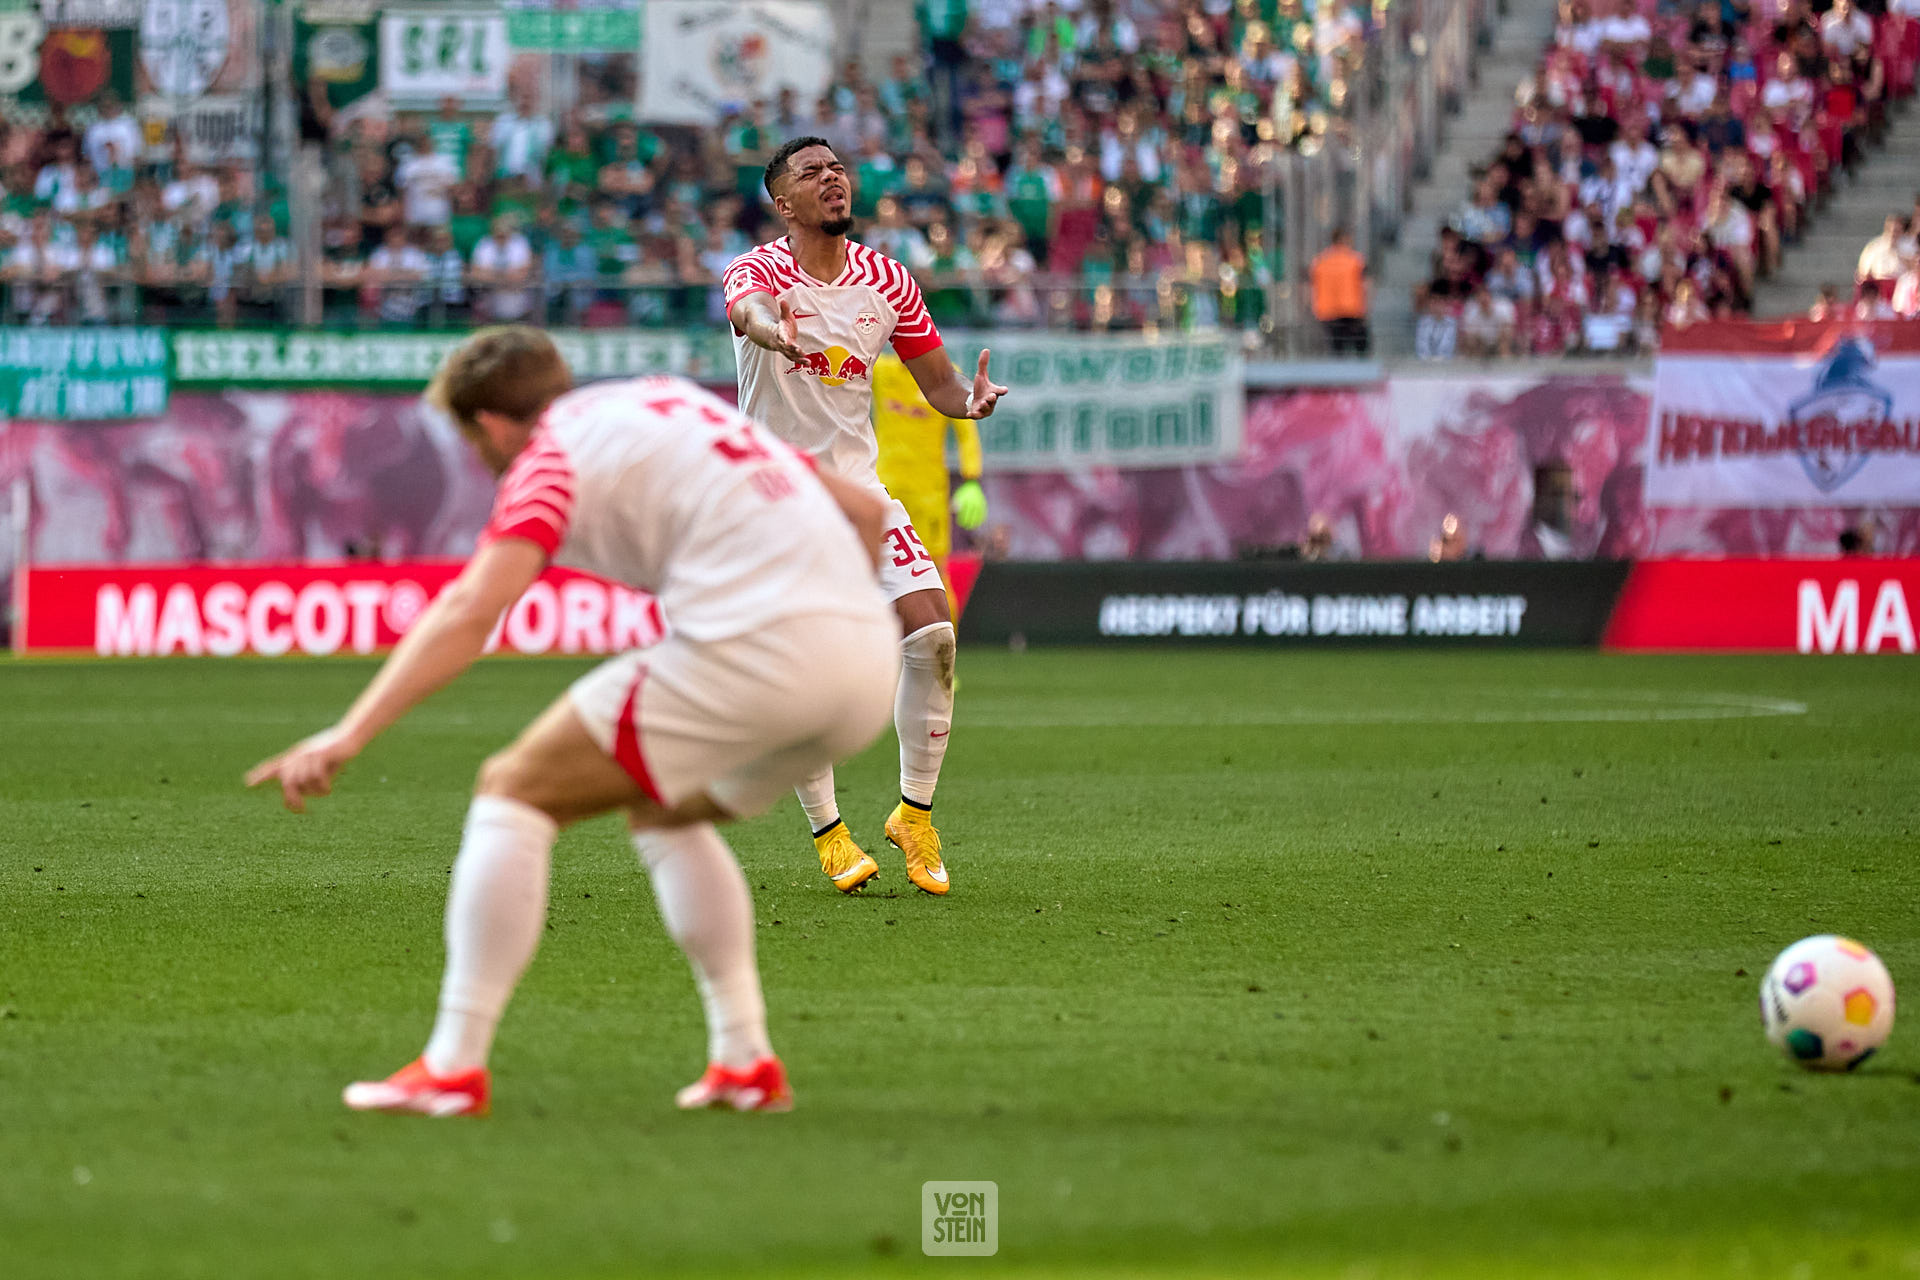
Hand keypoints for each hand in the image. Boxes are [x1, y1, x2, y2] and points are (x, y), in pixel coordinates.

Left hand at [245, 724, 361, 812]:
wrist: (350, 736)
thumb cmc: (336, 753)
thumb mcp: (320, 767)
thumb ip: (307, 779)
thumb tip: (299, 795)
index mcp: (296, 757)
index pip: (274, 766)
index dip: (261, 775)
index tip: (248, 783)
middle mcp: (299, 755)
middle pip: (288, 781)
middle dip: (292, 799)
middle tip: (301, 810)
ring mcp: (309, 754)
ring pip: (303, 781)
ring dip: (314, 792)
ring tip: (325, 792)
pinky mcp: (321, 755)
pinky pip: (316, 777)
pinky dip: (323, 787)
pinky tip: (329, 789)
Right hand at [760, 296, 807, 362]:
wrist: (774, 335)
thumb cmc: (781, 325)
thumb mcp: (783, 316)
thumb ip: (784, 309)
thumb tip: (783, 301)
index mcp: (780, 333)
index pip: (782, 336)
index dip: (785, 340)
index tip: (788, 342)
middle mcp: (782, 343)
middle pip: (786, 347)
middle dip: (792, 349)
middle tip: (800, 351)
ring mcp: (786, 349)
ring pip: (790, 355)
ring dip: (798, 357)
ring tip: (806, 359)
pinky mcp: (790, 353)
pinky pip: (794, 358)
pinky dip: (801, 361)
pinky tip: (808, 363)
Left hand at [951, 480, 987, 529]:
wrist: (973, 484)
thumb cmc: (963, 492)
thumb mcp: (957, 496)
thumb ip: (955, 503)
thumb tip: (953, 511)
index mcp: (967, 501)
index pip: (964, 514)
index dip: (962, 520)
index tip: (960, 524)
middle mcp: (974, 503)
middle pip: (971, 516)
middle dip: (968, 522)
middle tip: (966, 527)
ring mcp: (979, 504)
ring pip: (978, 516)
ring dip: (975, 522)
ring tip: (972, 527)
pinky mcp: (983, 504)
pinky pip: (983, 513)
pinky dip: (981, 519)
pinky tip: (979, 523)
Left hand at [962, 348, 1008, 418]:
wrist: (975, 402)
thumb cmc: (981, 388)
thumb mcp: (981, 376)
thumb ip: (983, 364)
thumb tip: (986, 349)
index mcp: (994, 392)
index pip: (1000, 391)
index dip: (1002, 390)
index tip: (1004, 390)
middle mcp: (991, 401)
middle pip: (993, 400)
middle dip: (992, 398)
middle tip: (991, 396)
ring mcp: (985, 409)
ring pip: (986, 409)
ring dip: (984, 406)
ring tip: (982, 403)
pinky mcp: (978, 414)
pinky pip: (977, 416)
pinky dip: (974, 415)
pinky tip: (969, 414)